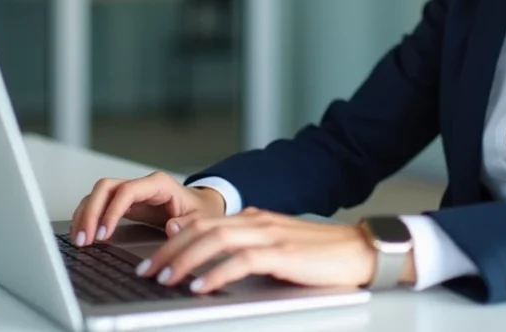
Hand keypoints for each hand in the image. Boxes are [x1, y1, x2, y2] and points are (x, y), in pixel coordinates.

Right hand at [69, 171, 226, 244]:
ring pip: (98, 194)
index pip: (127, 191)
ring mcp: (130, 192)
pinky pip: (100, 204)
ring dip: (85, 215)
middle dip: (91, 212)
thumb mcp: (201, 219)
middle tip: (84, 239)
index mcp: (159, 184)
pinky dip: (88, 217)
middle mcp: (141, 185)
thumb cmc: (200, 211)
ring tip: (79, 240)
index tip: (103, 233)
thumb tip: (171, 227)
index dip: (112, 211)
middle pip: (106, 188)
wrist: (201, 207)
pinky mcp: (124, 203)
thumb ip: (188, 223)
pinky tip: (82, 233)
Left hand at [135, 207, 406, 293]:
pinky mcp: (282, 254)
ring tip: (164, 279)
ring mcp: (269, 235)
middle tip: (145, 271)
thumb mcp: (275, 245)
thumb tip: (212, 257)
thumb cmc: (319, 254)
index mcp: (253, 219)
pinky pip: (241, 261)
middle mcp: (257, 222)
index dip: (173, 239)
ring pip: (214, 242)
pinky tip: (200, 287)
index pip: (203, 223)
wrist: (359, 250)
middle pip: (201, 230)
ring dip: (184, 261)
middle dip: (168, 251)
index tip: (151, 257)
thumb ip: (246, 246)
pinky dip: (216, 274)